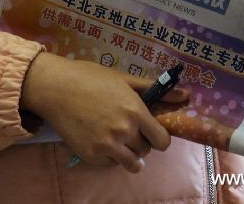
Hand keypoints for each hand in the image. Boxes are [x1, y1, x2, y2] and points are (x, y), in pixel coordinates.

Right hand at [20, 53, 188, 172]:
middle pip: (146, 150)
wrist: (57, 88)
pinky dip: (109, 156)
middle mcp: (124, 132)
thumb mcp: (123, 79)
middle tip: (124, 125)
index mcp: (135, 112)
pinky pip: (111, 164)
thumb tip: (186, 94)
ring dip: (128, 153)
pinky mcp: (92, 157)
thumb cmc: (91, 78)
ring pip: (132, 163)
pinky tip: (99, 138)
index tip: (150, 130)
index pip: (163, 141)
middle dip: (139, 140)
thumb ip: (154, 89)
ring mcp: (107, 147)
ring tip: (116, 137)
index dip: (158, 136)